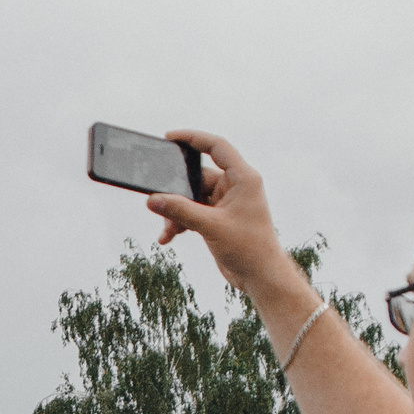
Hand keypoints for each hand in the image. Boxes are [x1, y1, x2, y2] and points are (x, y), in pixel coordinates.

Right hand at [147, 132, 303, 307]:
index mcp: (242, 178)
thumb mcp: (210, 226)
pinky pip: (193, 213)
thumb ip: (180, 211)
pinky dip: (180, 223)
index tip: (169, 137)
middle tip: (156, 197)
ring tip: (166, 230)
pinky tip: (168, 237)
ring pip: (191, 198)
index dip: (193, 138)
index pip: (216, 146)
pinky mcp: (218, 218)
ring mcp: (225, 202)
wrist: (260, 276)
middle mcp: (234, 186)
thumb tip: (153, 200)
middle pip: (197, 177)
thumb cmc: (249, 248)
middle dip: (176, 191)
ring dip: (176, 213)